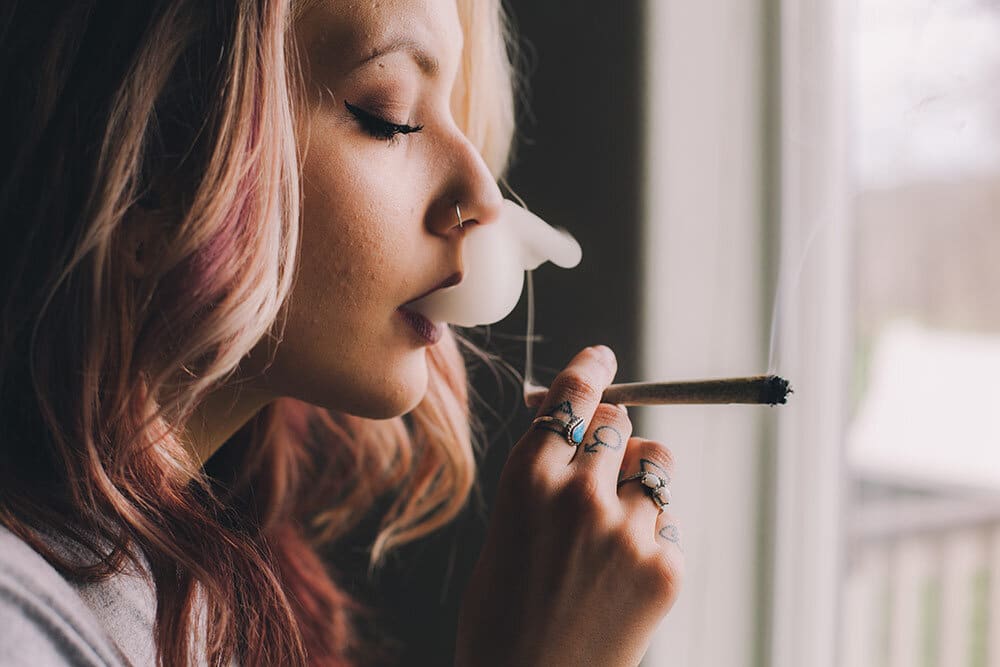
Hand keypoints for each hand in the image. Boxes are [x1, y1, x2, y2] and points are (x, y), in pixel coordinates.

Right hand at [455, 346, 683, 666]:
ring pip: (656, 460)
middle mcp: (581, 495)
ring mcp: (628, 531)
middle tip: (603, 459)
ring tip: (617, 516)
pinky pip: (666, 520)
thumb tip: (574, 426)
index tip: (603, 358)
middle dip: (610, 432)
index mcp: (528, 479)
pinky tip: (620, 571)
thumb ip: (540, 475)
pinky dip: (648, 533)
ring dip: (638, 474)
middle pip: (619, 420)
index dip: (591, 369)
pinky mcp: (666, 567)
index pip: (574, 396)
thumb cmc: (502, 614)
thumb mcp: (504, 530)